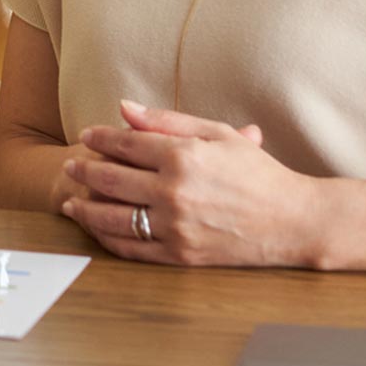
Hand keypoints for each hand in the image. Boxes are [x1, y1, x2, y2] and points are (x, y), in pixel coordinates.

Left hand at [61, 99, 315, 266]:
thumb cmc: (259, 173)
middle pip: (110, 179)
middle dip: (83, 170)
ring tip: (71, 200)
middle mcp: (175, 193)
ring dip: (85, 207)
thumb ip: (167, 120)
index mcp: (183, 157)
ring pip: (113, 217)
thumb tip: (123, 108)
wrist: (296, 222)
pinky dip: (107, 238)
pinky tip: (96, 228)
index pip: (124, 144)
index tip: (86, 135)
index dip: (99, 138)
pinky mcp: (182, 256)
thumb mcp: (218, 134)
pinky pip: (132, 249)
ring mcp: (177, 228)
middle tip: (70, 165)